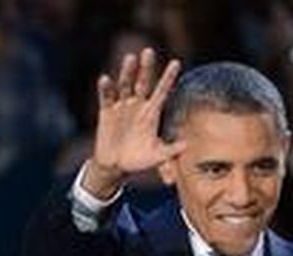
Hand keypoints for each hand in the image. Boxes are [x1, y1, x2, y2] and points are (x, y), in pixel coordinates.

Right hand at [86, 48, 184, 197]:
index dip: (168, 77)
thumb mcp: (156, 156)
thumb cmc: (138, 160)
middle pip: (143, 81)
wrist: (115, 166)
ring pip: (125, 85)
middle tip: (148, 51)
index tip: (176, 62)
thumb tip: (187, 145)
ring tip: (130, 58)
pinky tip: (105, 79)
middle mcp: (138, 104)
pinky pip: (107, 97)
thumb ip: (170, 150)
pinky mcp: (106, 112)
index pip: (162, 90)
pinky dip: (106, 88)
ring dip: (127, 72)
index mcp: (152, 112)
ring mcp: (122, 106)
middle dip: (146, 67)